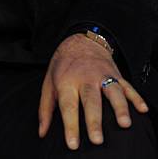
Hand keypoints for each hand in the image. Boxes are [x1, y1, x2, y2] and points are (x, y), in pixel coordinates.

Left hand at [38, 33, 148, 149]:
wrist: (79, 40)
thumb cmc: (63, 66)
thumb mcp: (49, 82)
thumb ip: (45, 108)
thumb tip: (42, 132)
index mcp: (67, 81)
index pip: (68, 106)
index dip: (70, 126)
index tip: (73, 144)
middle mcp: (85, 78)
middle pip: (90, 100)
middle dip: (94, 120)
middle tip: (97, 139)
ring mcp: (102, 75)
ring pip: (112, 91)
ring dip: (119, 107)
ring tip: (124, 123)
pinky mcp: (116, 74)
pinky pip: (127, 86)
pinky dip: (135, 97)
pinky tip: (142, 109)